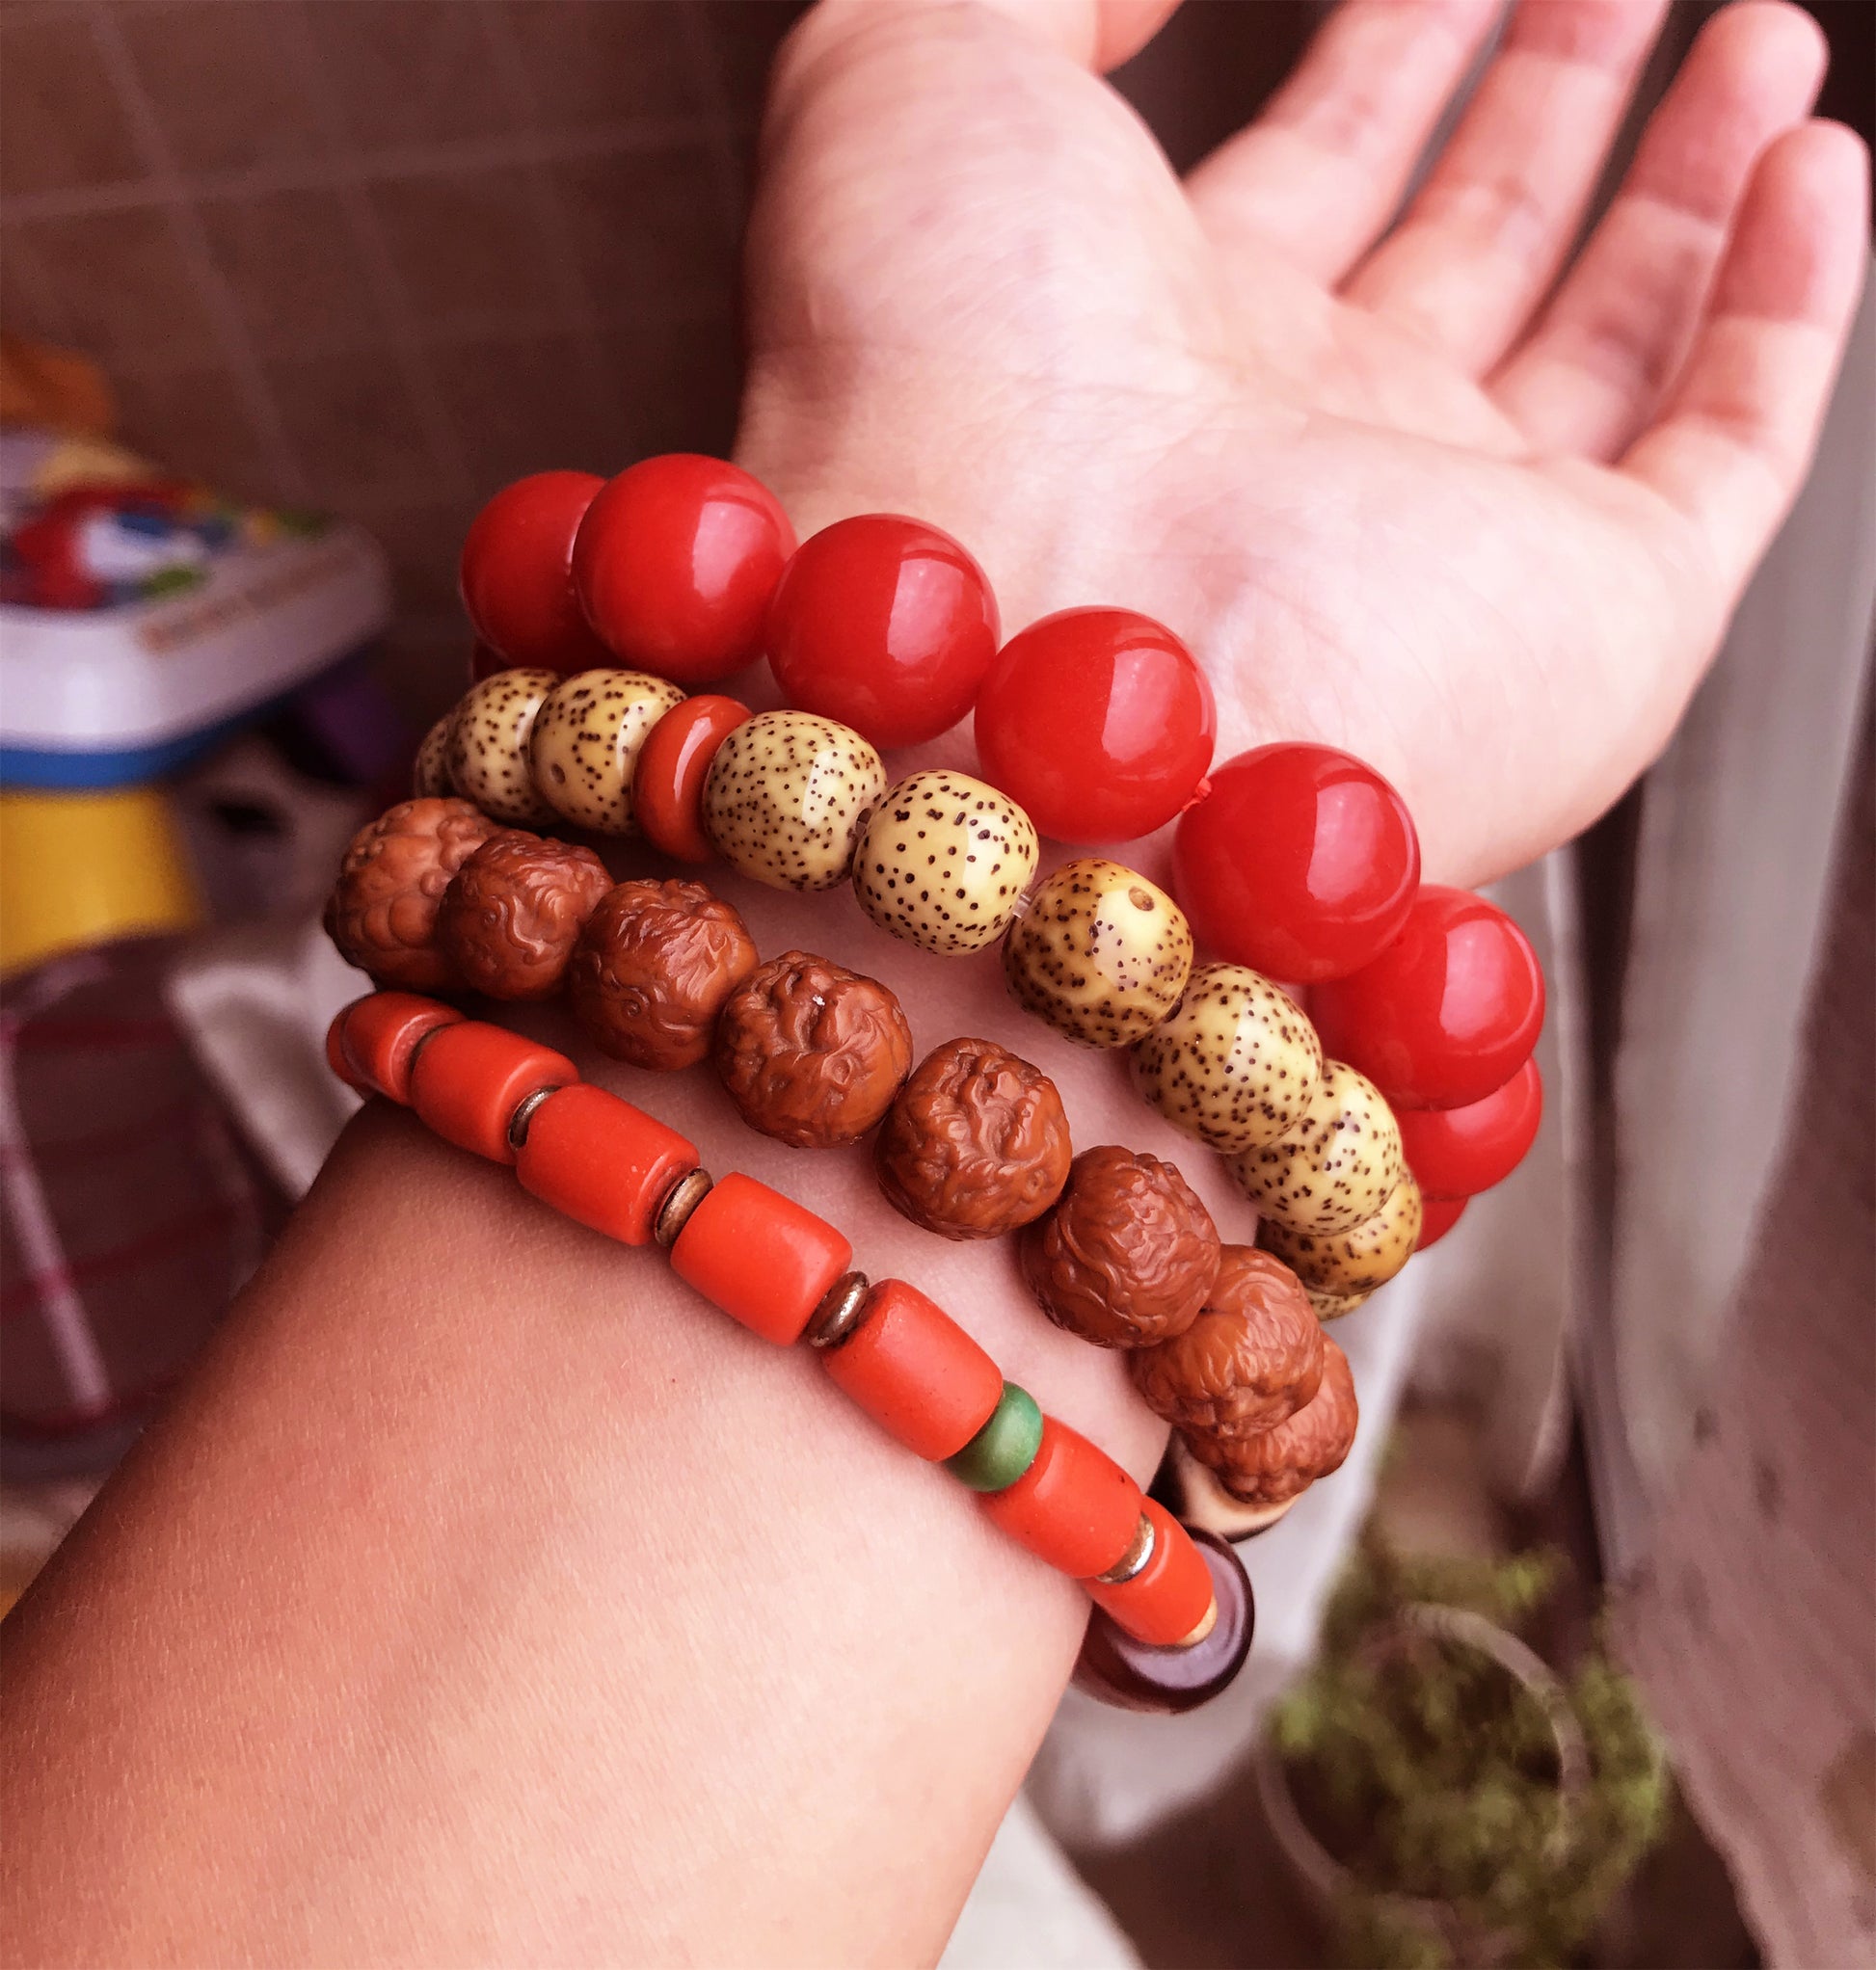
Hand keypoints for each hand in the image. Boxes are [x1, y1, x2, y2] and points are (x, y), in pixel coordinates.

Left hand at [737, 0, 1867, 882]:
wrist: (1029, 655)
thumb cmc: (933, 383)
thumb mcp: (915, 81)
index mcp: (1151, 343)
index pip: (1311, 170)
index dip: (1393, 48)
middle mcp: (1301, 452)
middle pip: (1464, 252)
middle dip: (1549, 101)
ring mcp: (1448, 540)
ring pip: (1609, 340)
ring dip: (1685, 182)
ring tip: (1753, 42)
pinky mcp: (1592, 620)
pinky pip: (1728, 451)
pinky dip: (1787, 307)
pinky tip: (1812, 170)